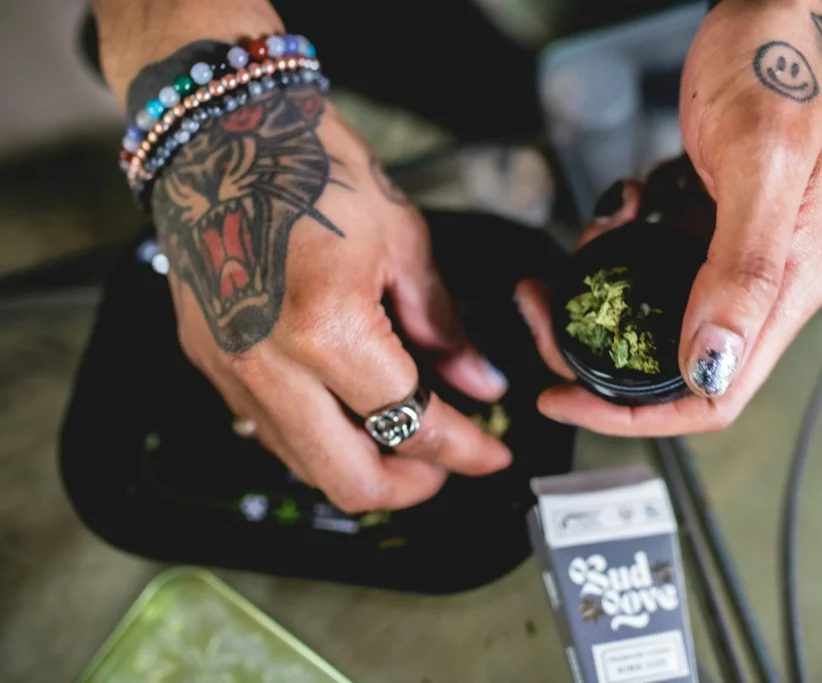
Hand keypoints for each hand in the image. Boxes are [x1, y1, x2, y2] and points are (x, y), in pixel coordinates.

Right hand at [154, 84, 510, 510]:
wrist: (219, 134)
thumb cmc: (313, 165)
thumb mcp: (402, 238)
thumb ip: (443, 325)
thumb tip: (479, 383)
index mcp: (328, 328)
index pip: (413, 422)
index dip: (466, 451)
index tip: (493, 455)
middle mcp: (270, 365)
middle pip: (349, 480)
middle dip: (411, 487)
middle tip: (446, 464)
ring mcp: (230, 371)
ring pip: (304, 466)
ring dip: (362, 466)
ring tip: (404, 436)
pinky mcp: (209, 364)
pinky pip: (270, 432)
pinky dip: (319, 438)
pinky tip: (348, 409)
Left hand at [518, 0, 821, 434]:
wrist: (775, 14)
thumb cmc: (778, 71)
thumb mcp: (761, 163)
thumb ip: (743, 269)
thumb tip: (710, 367)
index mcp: (786, 289)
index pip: (713, 395)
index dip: (636, 417)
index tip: (564, 400)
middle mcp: (757, 290)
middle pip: (668, 368)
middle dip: (594, 355)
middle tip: (538, 314)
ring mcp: (725, 262)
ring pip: (646, 320)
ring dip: (594, 297)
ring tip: (565, 256)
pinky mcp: (699, 232)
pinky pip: (641, 267)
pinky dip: (611, 246)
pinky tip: (616, 207)